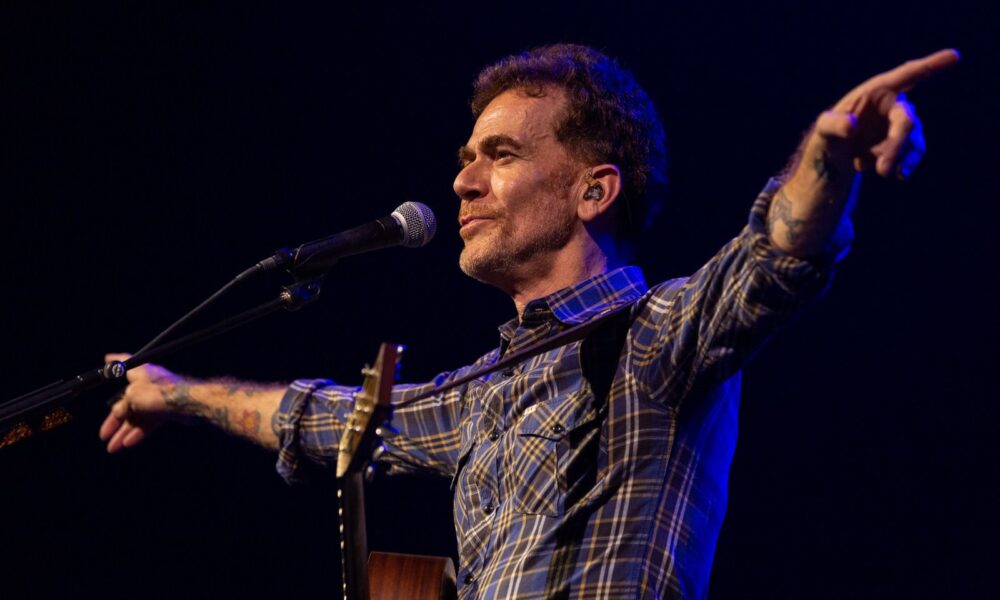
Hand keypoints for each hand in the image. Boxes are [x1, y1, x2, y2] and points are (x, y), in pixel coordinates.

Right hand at [99, 353, 182, 452]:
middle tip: (103, 435)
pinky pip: (148, 423)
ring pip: (137, 417)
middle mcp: (148, 383)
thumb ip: (122, 406)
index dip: (115, 361)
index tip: (107, 359)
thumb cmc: (160, 392)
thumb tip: (118, 414)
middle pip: (127, 402)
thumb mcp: (132, 397)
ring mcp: (157, 398)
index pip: (124, 364)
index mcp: (139, 372)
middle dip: (114, 421)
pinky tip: (128, 444)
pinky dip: (138, 432)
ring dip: (125, 432)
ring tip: (112, 448)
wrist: (189, 402)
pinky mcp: (166, 410)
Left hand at [813, 49, 959, 178]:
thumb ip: (834, 124)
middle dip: (897, 143)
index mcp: (877, 90)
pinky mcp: (901, 143)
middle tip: (882, 168)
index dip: (931, 65)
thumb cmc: (827, 135)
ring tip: (881, 172)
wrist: (834, 157)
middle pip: (906, 119)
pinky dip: (904, 163)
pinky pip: (911, 152)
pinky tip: (895, 174)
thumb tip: (853, 127)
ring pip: (911, 139)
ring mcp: (899, 124)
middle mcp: (893, 104)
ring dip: (900, 156)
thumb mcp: (824, 129)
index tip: (955, 56)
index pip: (907, 74)